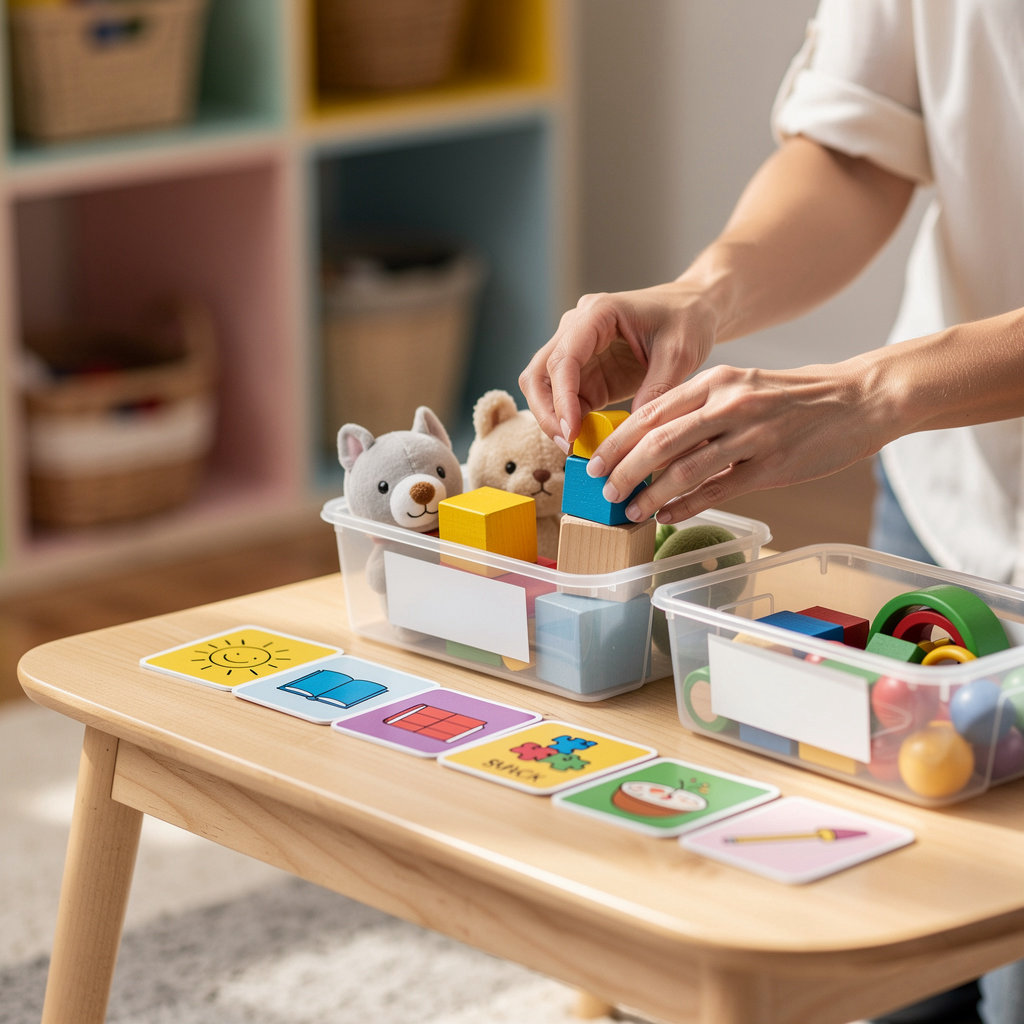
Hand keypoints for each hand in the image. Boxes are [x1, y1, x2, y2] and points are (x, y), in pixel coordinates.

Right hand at [518, 282, 719, 452]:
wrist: (694, 310)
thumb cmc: (687, 320)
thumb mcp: (680, 354)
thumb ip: (656, 390)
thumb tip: (631, 434)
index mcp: (597, 313)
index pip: (563, 358)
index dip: (561, 398)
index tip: (571, 431)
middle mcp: (577, 328)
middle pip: (538, 373)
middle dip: (547, 412)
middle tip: (568, 445)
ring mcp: (578, 351)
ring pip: (543, 389)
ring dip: (553, 419)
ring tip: (575, 447)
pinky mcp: (586, 373)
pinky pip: (566, 402)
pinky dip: (570, 423)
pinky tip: (587, 442)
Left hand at [589, 357, 890, 523]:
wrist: (860, 398)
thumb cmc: (796, 397)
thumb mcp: (743, 387)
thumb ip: (701, 410)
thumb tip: (653, 443)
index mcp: (716, 381)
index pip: (651, 412)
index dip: (617, 440)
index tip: (595, 461)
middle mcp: (729, 404)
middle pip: (659, 441)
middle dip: (624, 469)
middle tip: (603, 490)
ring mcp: (752, 435)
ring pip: (685, 469)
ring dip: (650, 494)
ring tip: (630, 510)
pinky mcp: (773, 466)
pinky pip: (719, 490)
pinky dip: (686, 506)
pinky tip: (666, 516)